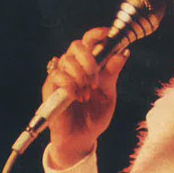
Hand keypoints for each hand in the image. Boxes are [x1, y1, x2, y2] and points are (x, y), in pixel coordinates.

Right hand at [42, 27, 128, 168]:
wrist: (82, 139)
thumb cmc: (95, 115)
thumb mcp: (109, 94)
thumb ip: (112, 73)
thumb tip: (123, 52)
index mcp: (89, 64)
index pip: (89, 41)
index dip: (96, 33)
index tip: (107, 33)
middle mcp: (74, 67)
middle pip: (76, 45)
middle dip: (89, 58)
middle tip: (96, 77)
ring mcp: (60, 76)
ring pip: (67, 60)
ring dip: (81, 75)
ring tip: (88, 93)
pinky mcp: (50, 89)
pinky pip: (57, 76)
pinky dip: (70, 84)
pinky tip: (77, 96)